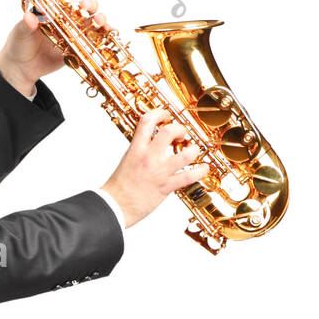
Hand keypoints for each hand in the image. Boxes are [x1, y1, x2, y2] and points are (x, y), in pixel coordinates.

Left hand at [0, 0, 112, 96]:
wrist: (23, 68)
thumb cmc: (19, 44)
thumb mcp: (20, 33)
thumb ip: (26, 25)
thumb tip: (29, 16)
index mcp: (50, 7)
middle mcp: (65, 16)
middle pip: (82, 3)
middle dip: (88, 3)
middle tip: (85, 7)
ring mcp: (74, 30)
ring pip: (92, 19)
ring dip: (99, 18)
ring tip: (100, 22)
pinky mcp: (79, 45)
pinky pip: (95, 38)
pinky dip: (104, 35)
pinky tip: (108, 34)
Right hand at [100, 108, 206, 227]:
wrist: (115, 205)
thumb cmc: (119, 186)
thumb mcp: (127, 159)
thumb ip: (140, 149)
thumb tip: (151, 140)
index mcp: (136, 149)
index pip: (147, 121)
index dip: (159, 113)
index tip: (165, 115)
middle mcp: (148, 157)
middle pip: (169, 132)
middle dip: (179, 129)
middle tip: (181, 134)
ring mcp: (159, 172)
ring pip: (185, 155)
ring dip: (194, 150)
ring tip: (194, 149)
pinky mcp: (166, 187)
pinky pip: (188, 177)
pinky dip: (200, 171)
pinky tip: (203, 168)